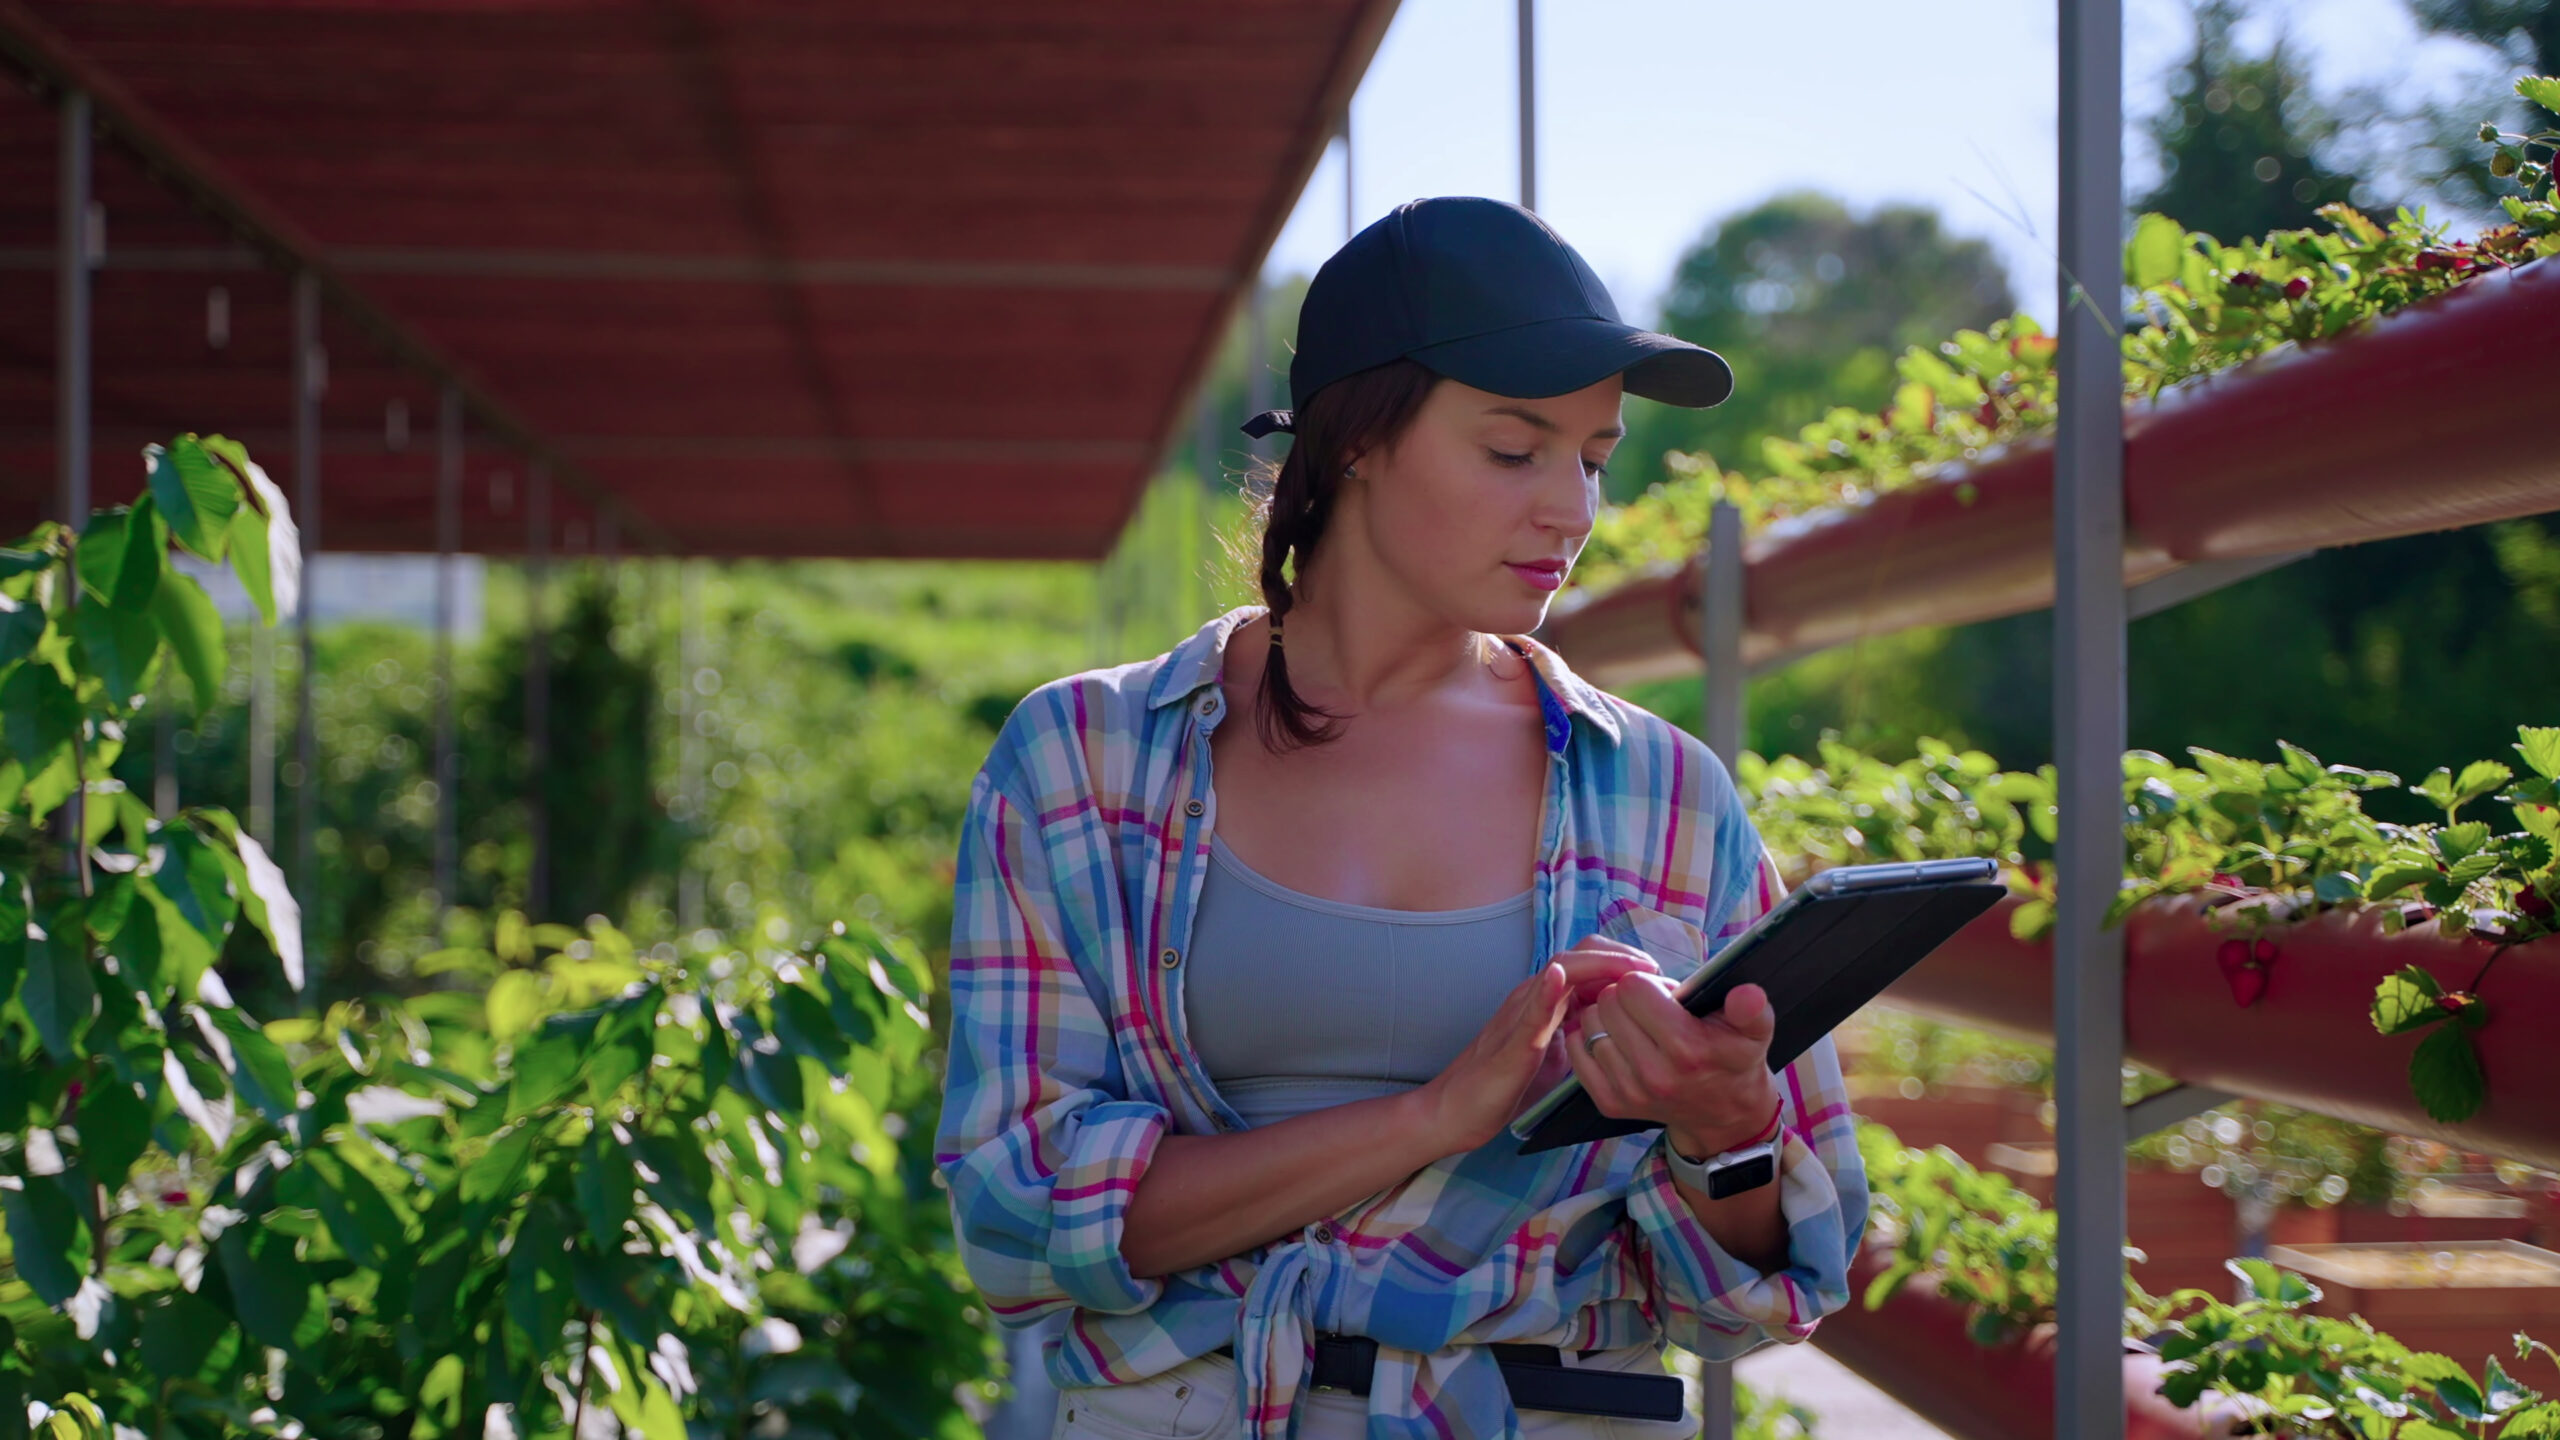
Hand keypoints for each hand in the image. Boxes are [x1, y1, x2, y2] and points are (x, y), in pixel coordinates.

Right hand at [1413, 948, 1659, 1155]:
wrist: (1457, 1110)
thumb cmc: (1505, 1086)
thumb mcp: (1556, 1055)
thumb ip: (1582, 1036)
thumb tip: (1627, 1033)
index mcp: (1547, 1001)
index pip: (1589, 962)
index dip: (1626, 962)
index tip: (1660, 977)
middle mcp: (1534, 997)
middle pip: (1580, 955)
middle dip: (1621, 956)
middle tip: (1655, 973)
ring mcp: (1520, 1015)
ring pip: (1560, 971)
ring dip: (1600, 965)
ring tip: (1632, 969)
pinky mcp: (1511, 1044)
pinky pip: (1530, 1011)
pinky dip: (1546, 990)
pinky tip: (1557, 979)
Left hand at [1563, 959, 1781, 1160]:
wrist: (1723, 1113)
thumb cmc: (1734, 1058)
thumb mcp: (1755, 1030)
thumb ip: (1752, 1009)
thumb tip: (1748, 994)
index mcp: (1687, 1049)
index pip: (1632, 989)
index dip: (1647, 983)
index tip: (1665, 996)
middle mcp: (1654, 1074)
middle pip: (1608, 1003)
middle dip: (1626, 997)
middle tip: (1651, 1010)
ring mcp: (1629, 1092)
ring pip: (1590, 1024)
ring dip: (1608, 1017)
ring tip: (1636, 1025)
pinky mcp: (1610, 1103)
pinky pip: (1579, 1050)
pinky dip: (1591, 1038)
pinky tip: (1616, 1039)